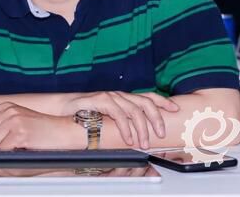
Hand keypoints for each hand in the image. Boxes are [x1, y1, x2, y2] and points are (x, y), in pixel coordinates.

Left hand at [0, 102, 77, 149]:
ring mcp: (14, 121)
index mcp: (6, 106)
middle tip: (7, 144)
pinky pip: (3, 149)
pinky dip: (11, 152)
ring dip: (2, 149)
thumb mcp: (18, 119)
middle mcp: (8, 111)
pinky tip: (22, 147)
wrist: (63, 130)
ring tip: (17, 144)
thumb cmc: (42, 129)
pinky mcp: (20, 133)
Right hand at [61, 91, 178, 148]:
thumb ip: (122, 122)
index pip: (148, 96)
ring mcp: (110, 96)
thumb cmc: (86, 114)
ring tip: (143, 143)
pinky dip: (125, 127)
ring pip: (134, 109)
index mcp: (124, 98)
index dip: (163, 101)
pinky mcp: (100, 100)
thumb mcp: (108, 118)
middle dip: (156, 118)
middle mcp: (119, 95)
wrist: (63, 108)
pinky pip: (118, 113)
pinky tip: (128, 138)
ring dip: (141, 128)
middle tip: (160, 134)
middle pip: (145, 103)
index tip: (176, 108)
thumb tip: (138, 135)